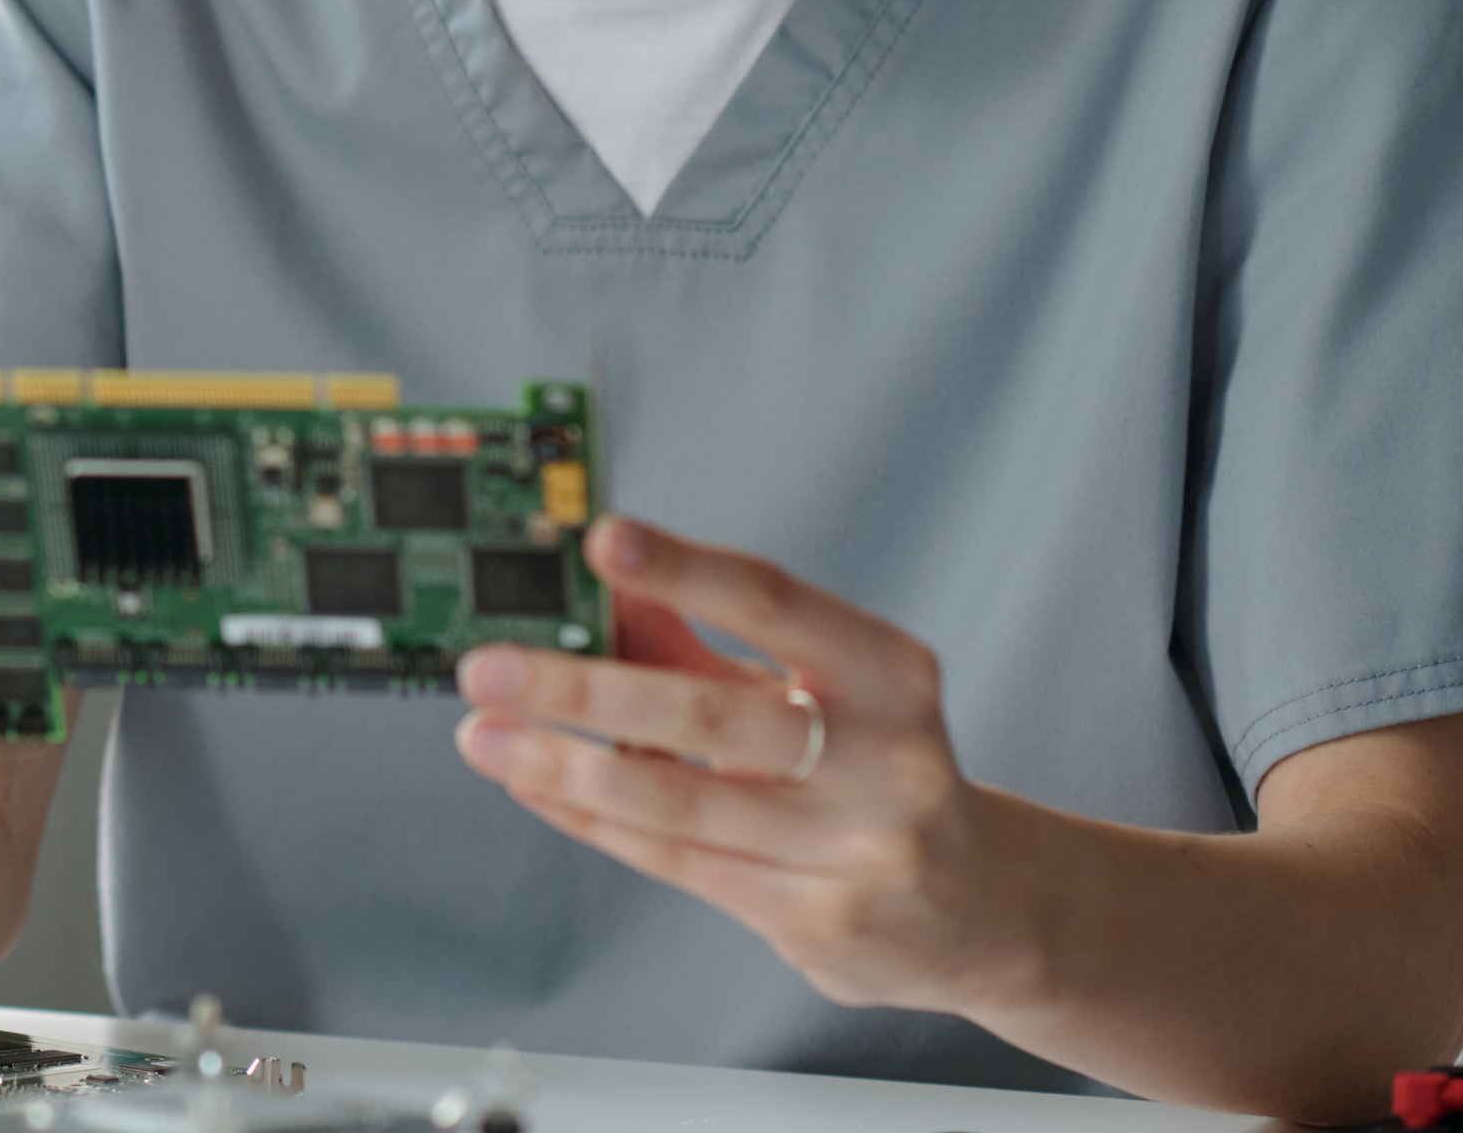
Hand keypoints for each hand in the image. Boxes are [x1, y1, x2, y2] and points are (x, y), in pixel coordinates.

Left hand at [452, 513, 1028, 1015]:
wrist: (979, 912)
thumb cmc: (877, 774)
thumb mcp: (814, 690)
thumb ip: (705, 641)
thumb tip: (602, 585)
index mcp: (889, 672)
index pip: (775, 602)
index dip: (685, 567)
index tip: (599, 539)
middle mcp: (887, 759)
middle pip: (711, 715)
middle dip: (583, 688)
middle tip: (488, 666)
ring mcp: (858, 849)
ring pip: (681, 803)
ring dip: (563, 767)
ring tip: (483, 736)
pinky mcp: (820, 923)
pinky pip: (679, 863)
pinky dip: (594, 822)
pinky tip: (535, 787)